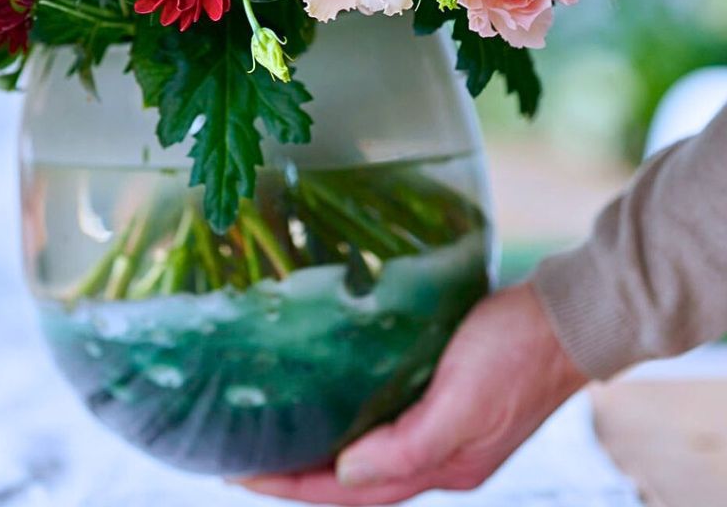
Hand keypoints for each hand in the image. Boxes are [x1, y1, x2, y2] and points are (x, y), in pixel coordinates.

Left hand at [239, 282, 587, 503]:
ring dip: (323, 457)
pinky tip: (332, 403)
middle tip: (245, 459)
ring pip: (368, 456)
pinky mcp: (447, 398)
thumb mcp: (463, 401)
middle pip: (355, 484)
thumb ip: (408, 446)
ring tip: (277, 438)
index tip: (240, 473)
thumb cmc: (515, 353)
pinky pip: (385, 425)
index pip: (350, 493)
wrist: (568, 319)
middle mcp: (439, 457)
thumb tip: (348, 474)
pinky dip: (352, 426)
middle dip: (299, 478)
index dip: (294, 486)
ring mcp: (445, 430)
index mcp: (442, 465)